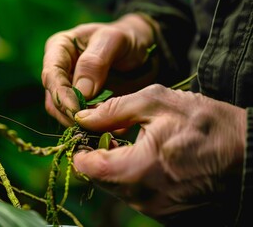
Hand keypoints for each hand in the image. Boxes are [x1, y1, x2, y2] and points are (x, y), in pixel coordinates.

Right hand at [42, 14, 157, 125]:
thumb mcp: (114, 40)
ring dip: (80, 123)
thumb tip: (81, 92)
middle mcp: (59, 71)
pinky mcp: (82, 104)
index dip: (61, 95)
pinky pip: (81, 120)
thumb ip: (95, 62)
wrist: (141, 49)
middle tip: (93, 124)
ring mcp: (69, 89)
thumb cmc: (126, 38)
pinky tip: (109, 128)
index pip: (51, 75)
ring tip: (103, 126)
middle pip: (53, 98)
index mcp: (59, 48)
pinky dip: (92, 127)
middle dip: (70, 113)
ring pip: (63, 114)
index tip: (77, 111)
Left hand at [73, 84, 245, 220]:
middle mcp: (144, 198)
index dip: (80, 149)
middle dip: (97, 155)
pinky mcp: (165, 214)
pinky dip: (131, 177)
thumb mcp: (159, 102)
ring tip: (131, 142)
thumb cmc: (207, 125)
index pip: (89, 167)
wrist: (249, 153)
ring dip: (114, 165)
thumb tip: (84, 118)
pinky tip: (146, 157)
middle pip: (100, 179)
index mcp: (139, 169)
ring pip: (116, 189)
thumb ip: (114, 109)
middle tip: (110, 132)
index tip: (85, 134)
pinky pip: (135, 196)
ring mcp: (155, 210)